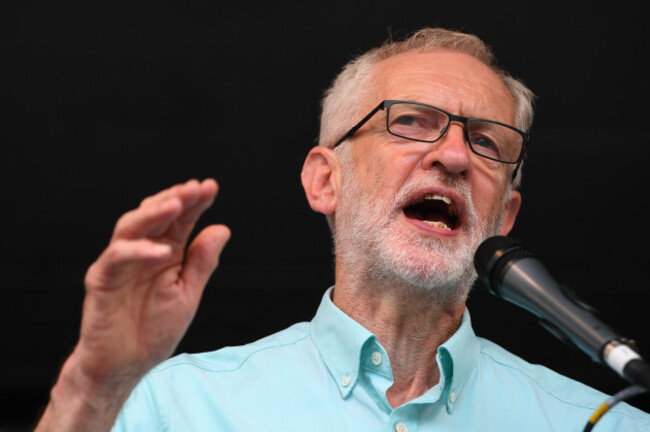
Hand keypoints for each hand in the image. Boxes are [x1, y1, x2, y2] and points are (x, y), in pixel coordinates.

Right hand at [35, 178, 230, 431]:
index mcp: (164, 253)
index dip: (194, 202)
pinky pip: (117, 258)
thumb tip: (222, 229)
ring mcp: (119, 263)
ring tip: (178, 204)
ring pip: (132, 226)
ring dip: (154, 213)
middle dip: (176, 198)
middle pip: (156, 215)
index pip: (179, 220)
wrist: (123, 366)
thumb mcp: (187, 294)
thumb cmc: (152, 331)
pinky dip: (138, 251)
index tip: (210, 187)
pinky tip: (161, 252)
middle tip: (196, 187)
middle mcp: (141, 252)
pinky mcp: (101, 279)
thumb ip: (202, 262)